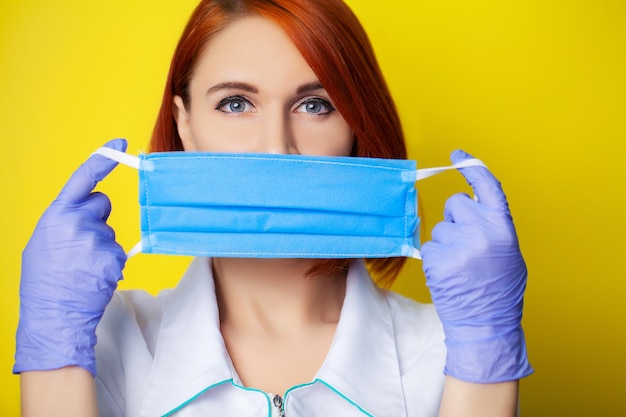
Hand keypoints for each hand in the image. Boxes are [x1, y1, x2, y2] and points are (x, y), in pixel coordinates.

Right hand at [14, 139, 126, 375]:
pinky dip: (110, 263)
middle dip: (98, 218)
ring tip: (83, 268)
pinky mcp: (114, 258)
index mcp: (56, 215)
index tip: (121, 144)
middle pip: (103, 204)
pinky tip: (94, 277)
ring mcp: (98, 241)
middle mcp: (77, 223)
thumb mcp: (43, 242)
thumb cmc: (45, 281)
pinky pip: (119, 253)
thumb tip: (89, 209)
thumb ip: (65, 220)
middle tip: (81, 245)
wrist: (53, 316)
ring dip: (102, 247)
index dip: (103, 159)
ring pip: (111, 232)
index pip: (83, 178)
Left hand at [421, 150, 532, 382]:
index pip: (488, 185)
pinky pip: (427, 247)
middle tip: (466, 246)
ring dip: (445, 243)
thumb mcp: (508, 252)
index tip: (457, 156)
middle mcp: (481, 232)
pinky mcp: (436, 260)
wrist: (486, 324)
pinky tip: (448, 275)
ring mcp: (457, 246)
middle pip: (454, 205)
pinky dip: (434, 259)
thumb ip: (492, 225)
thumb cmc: (499, 289)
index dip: (472, 167)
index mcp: (503, 227)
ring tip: (459, 267)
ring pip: (438, 228)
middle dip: (456, 220)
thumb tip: (470, 205)